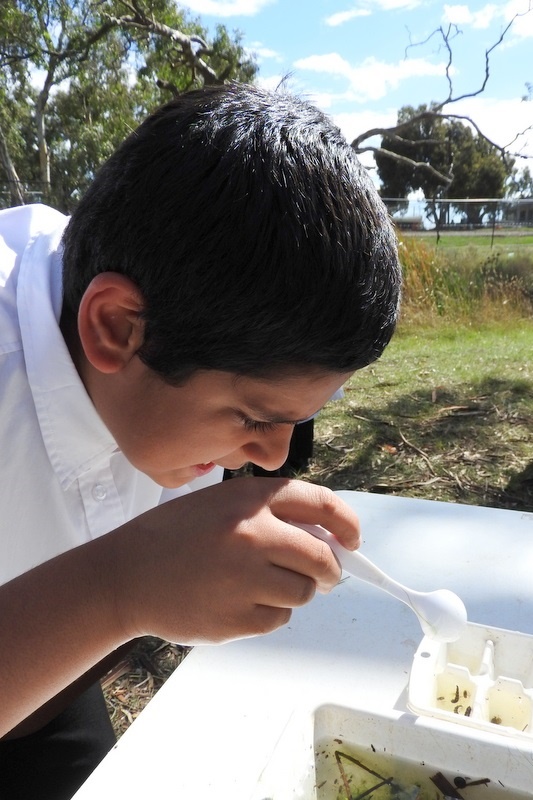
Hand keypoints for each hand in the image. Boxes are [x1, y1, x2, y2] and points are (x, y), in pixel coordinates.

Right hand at [113, 478, 359, 644]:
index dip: (347, 524)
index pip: (322, 504)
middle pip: (323, 557)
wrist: (124, 575)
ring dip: (295, 592)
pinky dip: (268, 614)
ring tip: (260, 585)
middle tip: (324, 576)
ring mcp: (246, 578)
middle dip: (330, 570)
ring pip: (304, 592)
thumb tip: (326, 537)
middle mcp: (254, 534)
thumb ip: (270, 513)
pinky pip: (278, 619)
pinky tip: (237, 602)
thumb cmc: (174, 536)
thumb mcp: (220, 505)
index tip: (353, 540)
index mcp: (251, 499)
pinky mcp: (239, 617)